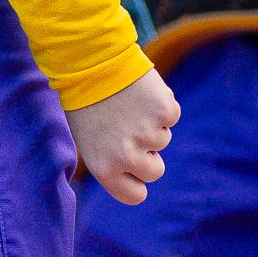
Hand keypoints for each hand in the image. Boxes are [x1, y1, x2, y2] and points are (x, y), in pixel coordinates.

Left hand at [65, 67, 178, 204]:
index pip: (135, 195)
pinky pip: (171, 115)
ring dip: (151, 123)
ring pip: (163, 139)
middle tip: (128, 128)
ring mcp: (149, 134)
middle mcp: (128, 157)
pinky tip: (140, 92)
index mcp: (105, 168)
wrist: (90, 62)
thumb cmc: (86, 101)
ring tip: (127, 104)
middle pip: (155, 171)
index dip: (137, 182)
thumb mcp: (88, 140)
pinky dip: (161, 104)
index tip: (135, 171)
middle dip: (148, 153)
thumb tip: (136, 171)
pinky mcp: (165, 112)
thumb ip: (112, 160)